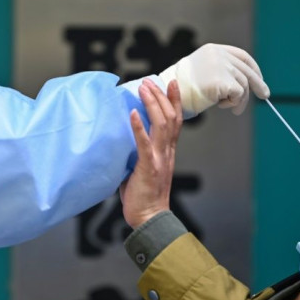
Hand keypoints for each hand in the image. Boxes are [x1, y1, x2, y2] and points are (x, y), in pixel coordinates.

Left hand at [120, 78, 182, 228]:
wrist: (150, 218)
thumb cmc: (143, 197)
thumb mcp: (143, 169)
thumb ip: (138, 153)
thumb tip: (123, 140)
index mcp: (167, 152)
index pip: (176, 121)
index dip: (175, 101)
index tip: (172, 83)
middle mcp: (167, 152)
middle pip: (170, 117)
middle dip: (161, 96)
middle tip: (151, 81)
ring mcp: (159, 158)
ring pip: (162, 125)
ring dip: (152, 104)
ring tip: (143, 89)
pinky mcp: (148, 167)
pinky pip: (144, 144)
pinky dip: (139, 127)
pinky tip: (133, 113)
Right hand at [159, 43, 269, 115]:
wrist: (167, 93)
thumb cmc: (181, 87)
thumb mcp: (202, 71)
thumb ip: (220, 70)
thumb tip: (244, 82)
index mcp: (213, 50)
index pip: (241, 56)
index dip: (253, 68)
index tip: (258, 78)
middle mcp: (219, 55)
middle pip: (246, 70)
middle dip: (258, 84)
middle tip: (265, 95)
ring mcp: (221, 67)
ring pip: (244, 85)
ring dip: (239, 99)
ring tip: (230, 108)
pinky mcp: (222, 81)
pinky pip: (238, 94)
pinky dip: (233, 103)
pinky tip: (220, 105)